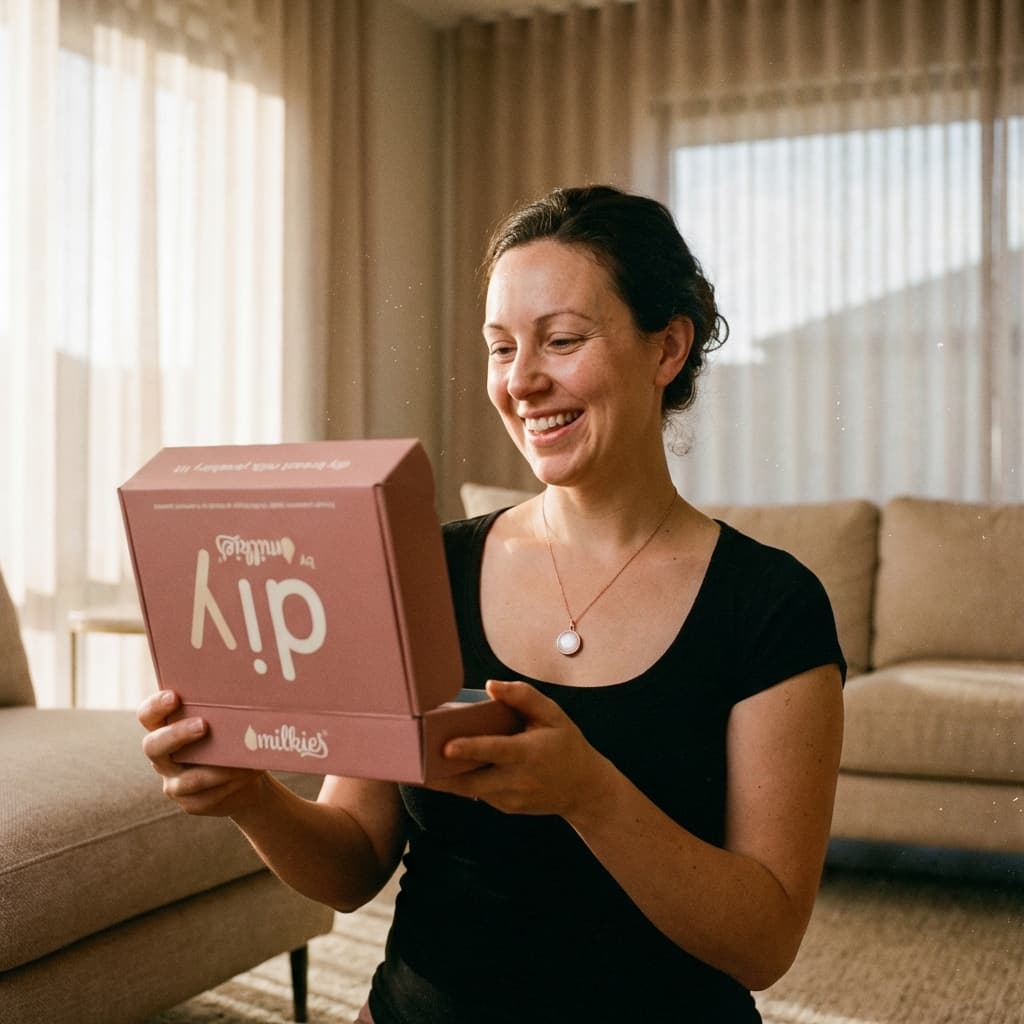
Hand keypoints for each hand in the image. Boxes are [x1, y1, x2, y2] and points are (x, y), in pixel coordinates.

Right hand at [138, 689, 265, 816]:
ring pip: (188, 779)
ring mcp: (174, 783)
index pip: (148, 715)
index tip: (174, 696)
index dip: (155, 706)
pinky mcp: (192, 803)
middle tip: (203, 725)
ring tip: (243, 759)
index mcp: (166, 729)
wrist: (244, 778)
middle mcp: (163, 757)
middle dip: (177, 734)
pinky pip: (208, 796)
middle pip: (154, 746)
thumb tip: (241, 695)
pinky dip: (231, 783)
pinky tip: (248, 773)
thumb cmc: (231, 740)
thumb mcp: (224, 723)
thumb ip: (220, 712)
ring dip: (218, 769)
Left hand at [426, 680, 613, 818]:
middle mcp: (518, 779)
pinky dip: (464, 782)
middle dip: (443, 773)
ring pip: (470, 789)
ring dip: (447, 778)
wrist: (584, 788)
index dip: (469, 749)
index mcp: (528, 753)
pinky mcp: (506, 807)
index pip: (494, 751)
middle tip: (416, 760)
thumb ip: (523, 697)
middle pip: (472, 779)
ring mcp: (511, 798)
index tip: (446, 747)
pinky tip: (449, 769)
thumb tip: (492, 685)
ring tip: (421, 764)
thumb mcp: (553, 715)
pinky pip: (479, 793)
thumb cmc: (566, 745)